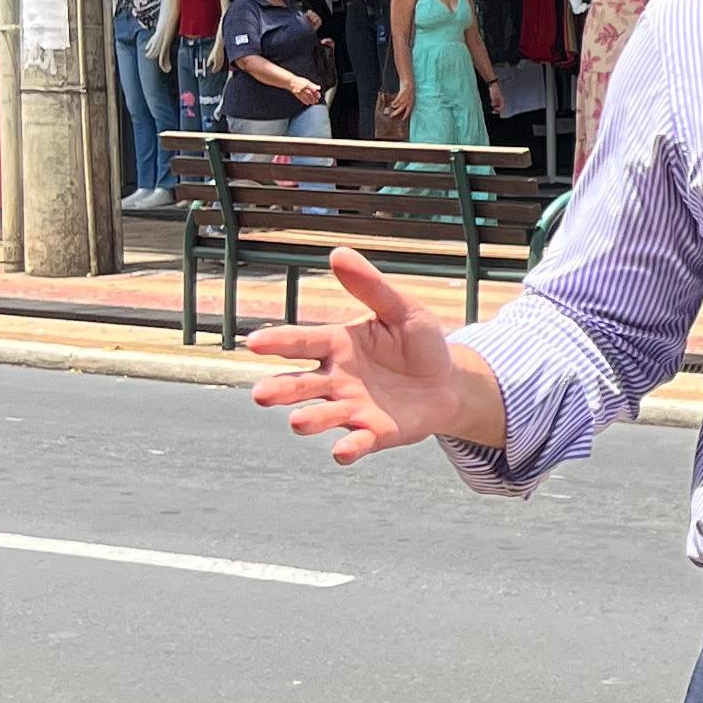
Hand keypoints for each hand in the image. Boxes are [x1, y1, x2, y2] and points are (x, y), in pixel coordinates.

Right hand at [247, 246, 502, 464]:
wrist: (448, 382)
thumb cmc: (418, 342)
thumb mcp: (402, 309)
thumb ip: (371, 287)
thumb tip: (337, 252)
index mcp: (336, 344)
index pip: (302, 342)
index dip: (279, 342)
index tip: (254, 342)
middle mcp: (335, 379)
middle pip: (300, 385)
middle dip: (280, 390)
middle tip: (261, 395)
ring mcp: (351, 408)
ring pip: (321, 415)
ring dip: (309, 420)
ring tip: (298, 422)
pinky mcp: (373, 433)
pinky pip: (357, 442)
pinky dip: (349, 447)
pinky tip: (343, 451)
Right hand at [386, 83, 414, 122]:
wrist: (409, 82)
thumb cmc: (409, 89)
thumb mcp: (410, 96)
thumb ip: (407, 101)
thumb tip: (402, 105)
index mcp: (411, 102)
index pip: (409, 111)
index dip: (405, 115)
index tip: (402, 119)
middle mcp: (408, 101)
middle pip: (402, 109)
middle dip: (396, 113)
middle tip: (392, 116)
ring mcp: (405, 98)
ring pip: (398, 105)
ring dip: (394, 107)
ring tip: (391, 107)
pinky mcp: (402, 94)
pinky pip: (397, 100)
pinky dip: (394, 102)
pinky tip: (392, 103)